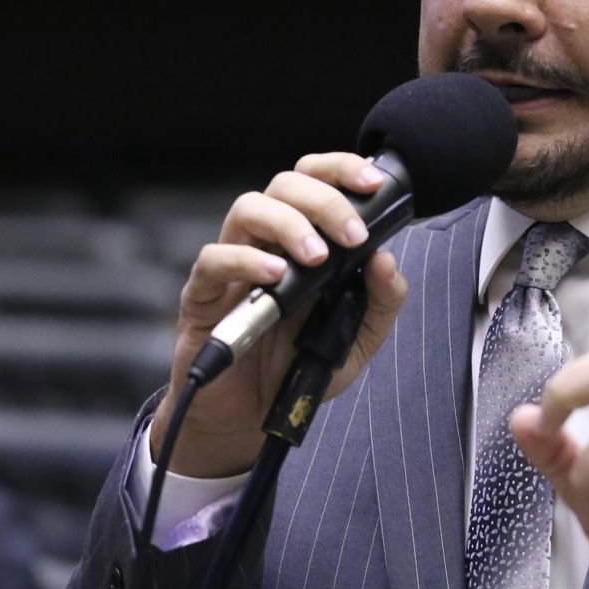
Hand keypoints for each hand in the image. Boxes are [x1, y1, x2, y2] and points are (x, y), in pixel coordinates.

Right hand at [151, 153, 408, 477]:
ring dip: (289, 225)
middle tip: (352, 235)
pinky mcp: (202, 296)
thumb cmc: (299, 368)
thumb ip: (380, 301)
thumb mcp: (357, 340)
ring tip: (316, 258)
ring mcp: (232, 266)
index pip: (316, 181)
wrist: (252, 419)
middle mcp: (267, 242)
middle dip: (325, 200)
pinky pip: (213, 260)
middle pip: (284, 184)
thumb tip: (386, 259)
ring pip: (248, 208)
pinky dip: (245, 259)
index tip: (375, 183)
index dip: (343, 169)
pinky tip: (274, 275)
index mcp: (304, 241)